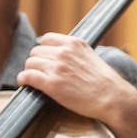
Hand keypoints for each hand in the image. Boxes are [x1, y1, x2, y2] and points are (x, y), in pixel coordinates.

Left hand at [16, 33, 136, 137]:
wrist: (113, 98)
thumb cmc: (106, 82)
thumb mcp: (92, 57)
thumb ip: (75, 53)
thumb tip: (62, 55)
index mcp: (75, 43)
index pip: (46, 39)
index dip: (44, 50)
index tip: (45, 59)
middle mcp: (64, 52)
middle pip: (36, 51)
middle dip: (37, 62)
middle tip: (41, 73)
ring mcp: (57, 68)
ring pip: (29, 63)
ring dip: (30, 71)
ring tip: (35, 80)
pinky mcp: (52, 84)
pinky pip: (27, 76)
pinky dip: (23, 80)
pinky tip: (26, 84)